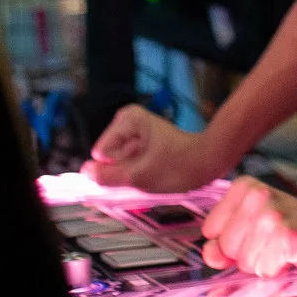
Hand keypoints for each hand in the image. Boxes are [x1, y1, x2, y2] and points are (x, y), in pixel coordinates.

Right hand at [84, 105, 223, 193]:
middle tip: (146, 174)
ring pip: (120, 162)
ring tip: (153, 174)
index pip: (101, 154)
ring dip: (132, 174)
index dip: (115, 170)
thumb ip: (108, 176)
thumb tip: (86, 173)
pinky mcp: (144, 143)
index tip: (136, 173)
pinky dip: (139, 172)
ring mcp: (137, 132)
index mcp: (127, 119)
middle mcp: (130, 121)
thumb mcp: (140, 176)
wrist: (211, 160)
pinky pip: (130, 162)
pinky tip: (155, 174)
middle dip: (123, 171)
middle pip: (110, 157)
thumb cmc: (180, 165)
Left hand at [201, 176, 296, 275]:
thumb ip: (224, 241)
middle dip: (246, 254)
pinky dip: (277, 269)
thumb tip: (211, 254)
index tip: (253, 236)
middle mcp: (258, 196)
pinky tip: (290, 255)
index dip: (230, 242)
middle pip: (226, 248)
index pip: (210, 231)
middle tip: (271, 243)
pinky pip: (265, 270)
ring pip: (245, 262)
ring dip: (263, 263)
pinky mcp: (288, 237)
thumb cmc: (290, 227)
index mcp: (244, 188)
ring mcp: (273, 216)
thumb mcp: (251, 226)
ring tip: (281, 248)